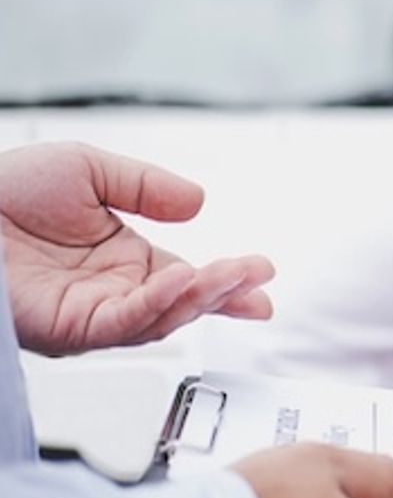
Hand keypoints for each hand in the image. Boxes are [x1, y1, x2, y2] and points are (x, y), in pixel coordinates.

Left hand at [0, 142, 273, 354]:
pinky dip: (159, 305)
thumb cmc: (3, 190)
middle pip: (183, 304)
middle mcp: (112, 294)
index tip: (262, 276)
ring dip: (203, 299)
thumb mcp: (89, 170)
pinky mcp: (68, 327)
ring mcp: (91, 314)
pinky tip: (184, 281)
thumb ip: (147, 187)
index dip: (227, 280)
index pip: (188, 278)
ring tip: (234, 276)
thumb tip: (199, 204)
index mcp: (122, 262)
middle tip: (261, 281)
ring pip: (161, 318)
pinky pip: (123, 321)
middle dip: (227, 293)